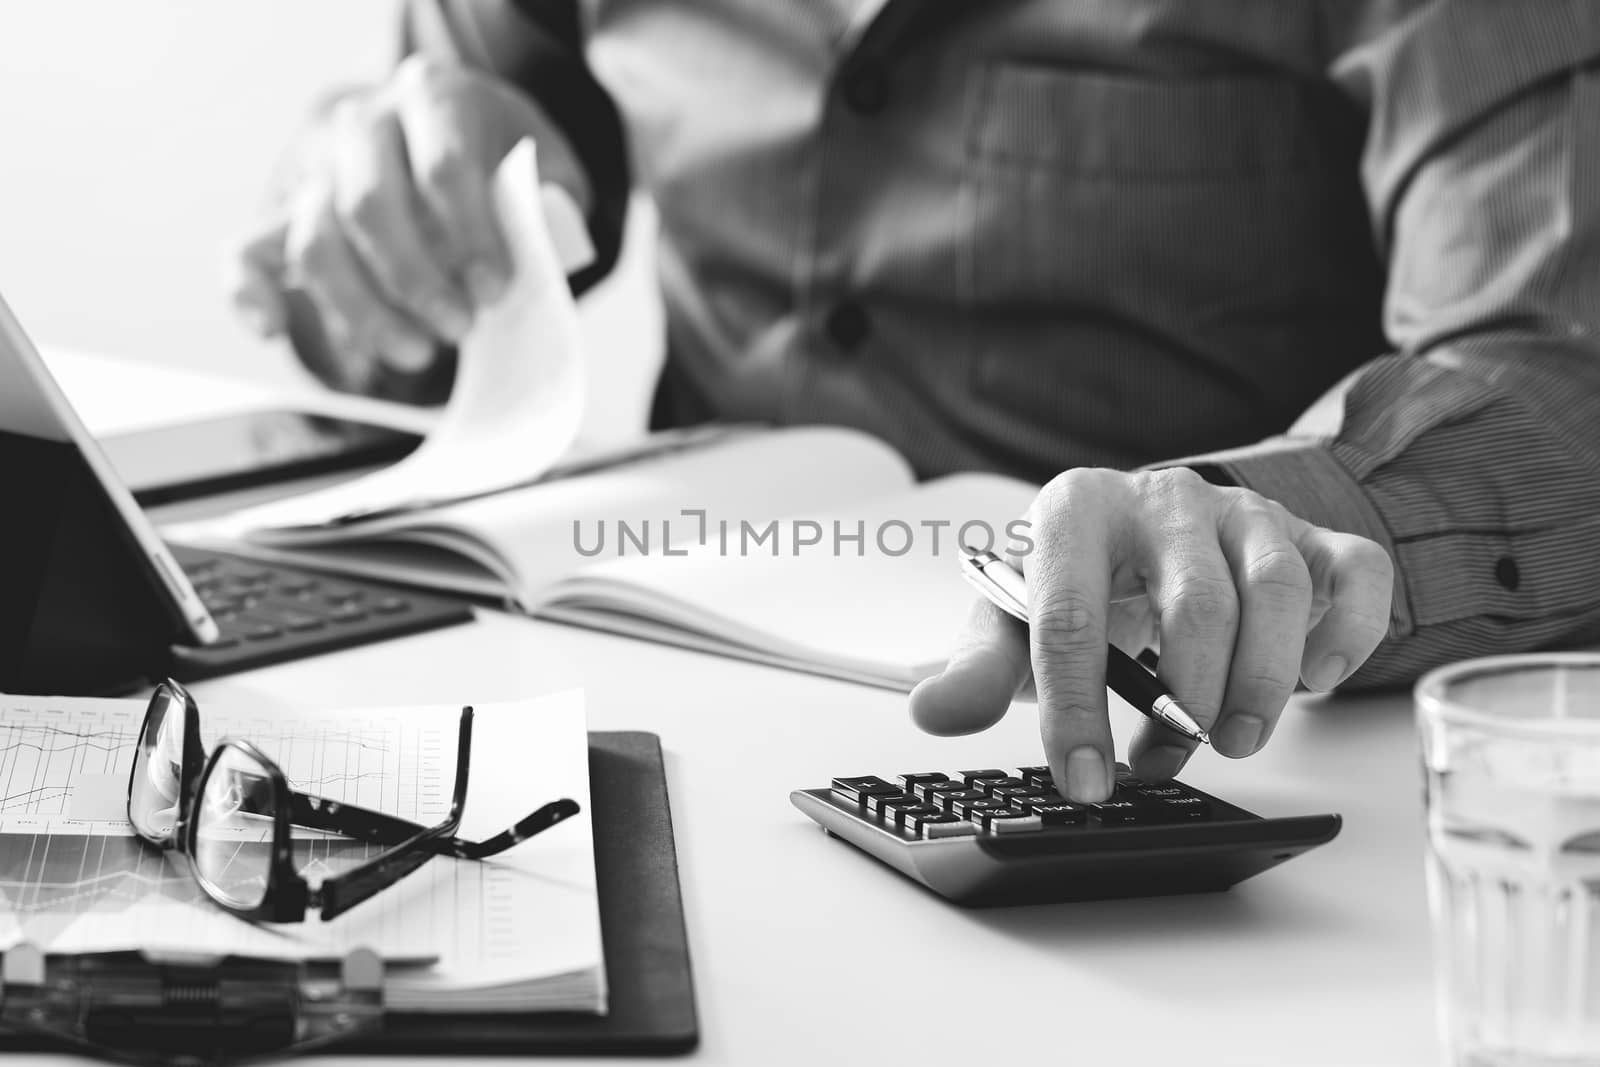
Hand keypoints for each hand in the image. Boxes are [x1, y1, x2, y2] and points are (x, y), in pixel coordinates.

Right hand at [226, 56, 591, 392]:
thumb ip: (550, 201)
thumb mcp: (548, 166)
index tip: (495, 291)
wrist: (459, 139)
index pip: (444, 167)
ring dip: (363, 308)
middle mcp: (366, 122)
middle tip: (459, 329)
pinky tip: (273, 329)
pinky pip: (246, 251)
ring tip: (415, 352)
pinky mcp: (287, 213)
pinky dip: (250, 294)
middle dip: (416, 280)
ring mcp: (319, 167)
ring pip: (317, 239)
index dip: (470, 236)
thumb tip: (542, 243)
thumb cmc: (505, 163)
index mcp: (434, 97)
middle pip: (370, 204)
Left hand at [909, 468, 1392, 801]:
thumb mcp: (1015, 619)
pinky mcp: (1310, 533)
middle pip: (1193, 604)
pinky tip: (1313, 682)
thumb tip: (933, 713)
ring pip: (1276, 590)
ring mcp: (1245, 512)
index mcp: (1077, 510)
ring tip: (1235, 739)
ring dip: (1263, 682)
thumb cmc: (1077, 585)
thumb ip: (979, 667)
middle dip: (1184, 701)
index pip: (1071, 615)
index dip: (1076, 710)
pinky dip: (1345, 634)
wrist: (1137, 537)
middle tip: (1169, 758)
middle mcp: (1165, 499)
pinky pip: (1354, 574)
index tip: (1084, 781)